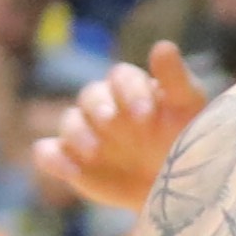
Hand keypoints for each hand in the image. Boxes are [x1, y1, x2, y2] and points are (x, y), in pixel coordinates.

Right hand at [35, 43, 207, 210]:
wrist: (172, 189)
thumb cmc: (184, 142)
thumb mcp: (187, 111)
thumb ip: (175, 80)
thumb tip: (163, 46)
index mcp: (131, 88)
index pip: (122, 77)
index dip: (131, 92)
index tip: (145, 115)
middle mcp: (104, 106)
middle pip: (91, 95)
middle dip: (99, 107)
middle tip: (110, 121)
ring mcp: (85, 132)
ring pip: (69, 120)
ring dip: (77, 132)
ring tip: (94, 151)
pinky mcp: (69, 159)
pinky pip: (47, 152)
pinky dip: (53, 159)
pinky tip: (71, 171)